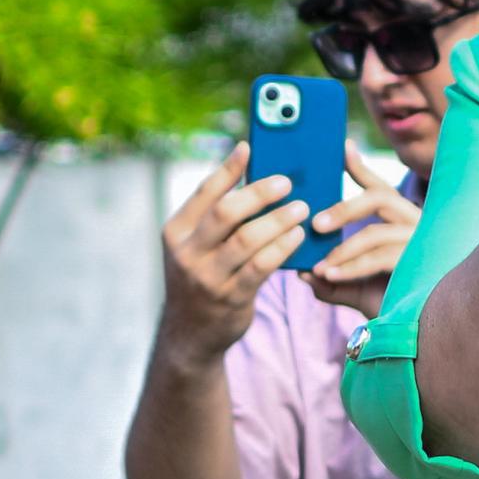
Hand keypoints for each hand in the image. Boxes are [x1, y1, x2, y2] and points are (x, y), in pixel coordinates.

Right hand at [153, 142, 303, 357]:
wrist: (191, 331)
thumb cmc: (203, 275)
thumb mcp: (195, 245)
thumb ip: (215, 216)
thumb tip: (250, 174)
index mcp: (176, 231)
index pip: (203, 192)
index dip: (227, 168)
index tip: (249, 147)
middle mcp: (187, 252)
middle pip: (226, 212)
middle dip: (259, 193)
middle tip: (287, 182)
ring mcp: (208, 276)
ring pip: (248, 239)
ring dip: (279, 220)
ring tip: (302, 208)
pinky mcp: (231, 297)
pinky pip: (262, 266)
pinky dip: (283, 247)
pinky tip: (299, 236)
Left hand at [302, 147, 418, 318]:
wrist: (418, 332)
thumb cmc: (389, 301)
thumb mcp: (353, 287)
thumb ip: (330, 279)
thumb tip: (301, 272)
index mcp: (400, 220)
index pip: (379, 187)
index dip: (360, 167)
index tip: (341, 148)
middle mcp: (415, 223)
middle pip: (379, 198)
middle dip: (344, 208)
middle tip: (315, 224)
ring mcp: (422, 241)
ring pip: (376, 232)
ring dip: (343, 249)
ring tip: (320, 266)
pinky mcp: (422, 262)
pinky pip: (381, 257)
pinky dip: (352, 266)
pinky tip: (331, 275)